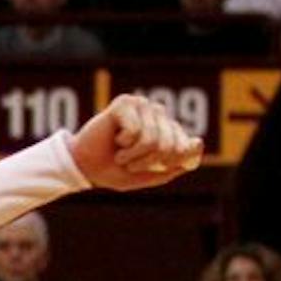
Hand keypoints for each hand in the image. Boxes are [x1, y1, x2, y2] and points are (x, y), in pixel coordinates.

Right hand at [69, 93, 201, 191]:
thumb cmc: (114, 171)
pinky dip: (123, 143)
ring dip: (132, 155)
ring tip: (121, 152)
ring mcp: (143, 106)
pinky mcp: (126, 103)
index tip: (155, 166)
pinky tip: (115, 138)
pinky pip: (135, 131)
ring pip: (151, 140)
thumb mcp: (148, 176)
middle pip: (169, 146)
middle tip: (130, 162)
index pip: (187, 146)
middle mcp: (159, 115)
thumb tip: (197, 143)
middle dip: (146, 162)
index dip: (171, 162)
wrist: (83, 168)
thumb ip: (174, 165)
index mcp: (168, 130)